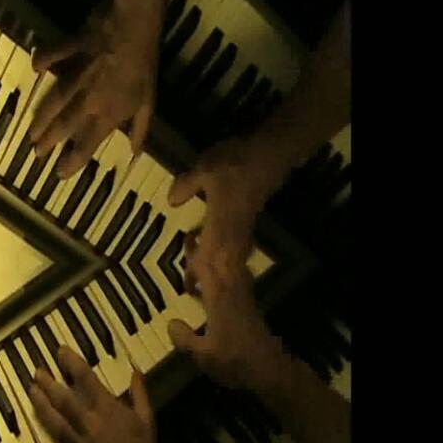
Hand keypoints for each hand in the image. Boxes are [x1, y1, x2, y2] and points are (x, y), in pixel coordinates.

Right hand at [28, 0, 170, 178]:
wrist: (137, 24)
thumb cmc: (144, 65)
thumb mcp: (149, 101)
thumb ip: (140, 128)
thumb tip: (135, 152)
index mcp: (108, 113)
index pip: (87, 144)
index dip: (72, 162)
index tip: (59, 173)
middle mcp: (88, 99)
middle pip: (64, 126)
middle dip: (48, 142)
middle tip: (36, 153)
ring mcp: (77, 74)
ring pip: (54, 100)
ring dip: (40, 118)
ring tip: (31, 132)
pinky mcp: (70, 51)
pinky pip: (53, 56)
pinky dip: (43, 60)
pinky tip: (35, 69)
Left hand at [28, 347, 171, 442]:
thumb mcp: (149, 422)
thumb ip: (140, 394)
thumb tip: (135, 370)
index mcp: (108, 412)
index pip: (86, 380)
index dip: (70, 362)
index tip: (60, 351)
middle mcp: (88, 426)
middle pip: (62, 399)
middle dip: (47, 382)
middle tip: (36, 370)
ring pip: (53, 425)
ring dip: (40, 408)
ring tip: (30, 393)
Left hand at [167, 137, 288, 273]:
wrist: (271, 154)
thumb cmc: (235, 162)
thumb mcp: (204, 170)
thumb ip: (186, 187)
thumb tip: (171, 202)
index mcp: (219, 227)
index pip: (205, 260)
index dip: (196, 274)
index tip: (187, 286)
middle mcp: (232, 234)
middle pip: (219, 267)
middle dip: (207, 280)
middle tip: (192, 289)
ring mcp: (242, 230)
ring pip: (228, 260)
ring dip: (216, 269)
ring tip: (200, 278)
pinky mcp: (247, 223)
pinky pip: (235, 249)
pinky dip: (223, 255)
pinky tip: (213, 253)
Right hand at [167, 251, 285, 394]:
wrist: (270, 369)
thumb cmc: (234, 360)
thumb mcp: (202, 354)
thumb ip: (183, 338)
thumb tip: (170, 322)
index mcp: (218, 297)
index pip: (204, 267)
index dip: (192, 265)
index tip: (182, 273)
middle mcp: (232, 291)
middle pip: (222, 261)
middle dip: (208, 256)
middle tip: (194, 256)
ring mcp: (245, 297)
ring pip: (233, 268)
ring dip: (221, 263)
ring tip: (207, 266)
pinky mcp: (252, 306)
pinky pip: (240, 280)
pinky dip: (231, 275)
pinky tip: (222, 287)